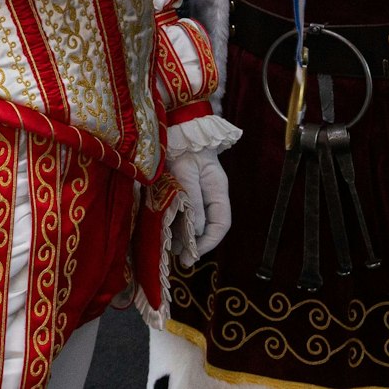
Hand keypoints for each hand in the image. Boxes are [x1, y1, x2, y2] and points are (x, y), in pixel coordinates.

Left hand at [168, 149, 232, 265]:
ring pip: (194, 223)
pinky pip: (183, 214)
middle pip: (208, 227)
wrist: (173, 128)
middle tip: (180, 259)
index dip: (210, 242)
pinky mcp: (182, 192)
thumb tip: (196, 230)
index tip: (195, 254)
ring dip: (184, 237)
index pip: (221, 224)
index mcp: (218, 190)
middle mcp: (209, 195)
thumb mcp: (187, 172)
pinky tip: (166, 234)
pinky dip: (176, 226)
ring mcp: (196, 194)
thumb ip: (192, 200)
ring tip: (171, 250)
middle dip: (195, 244)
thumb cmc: (182, 147)